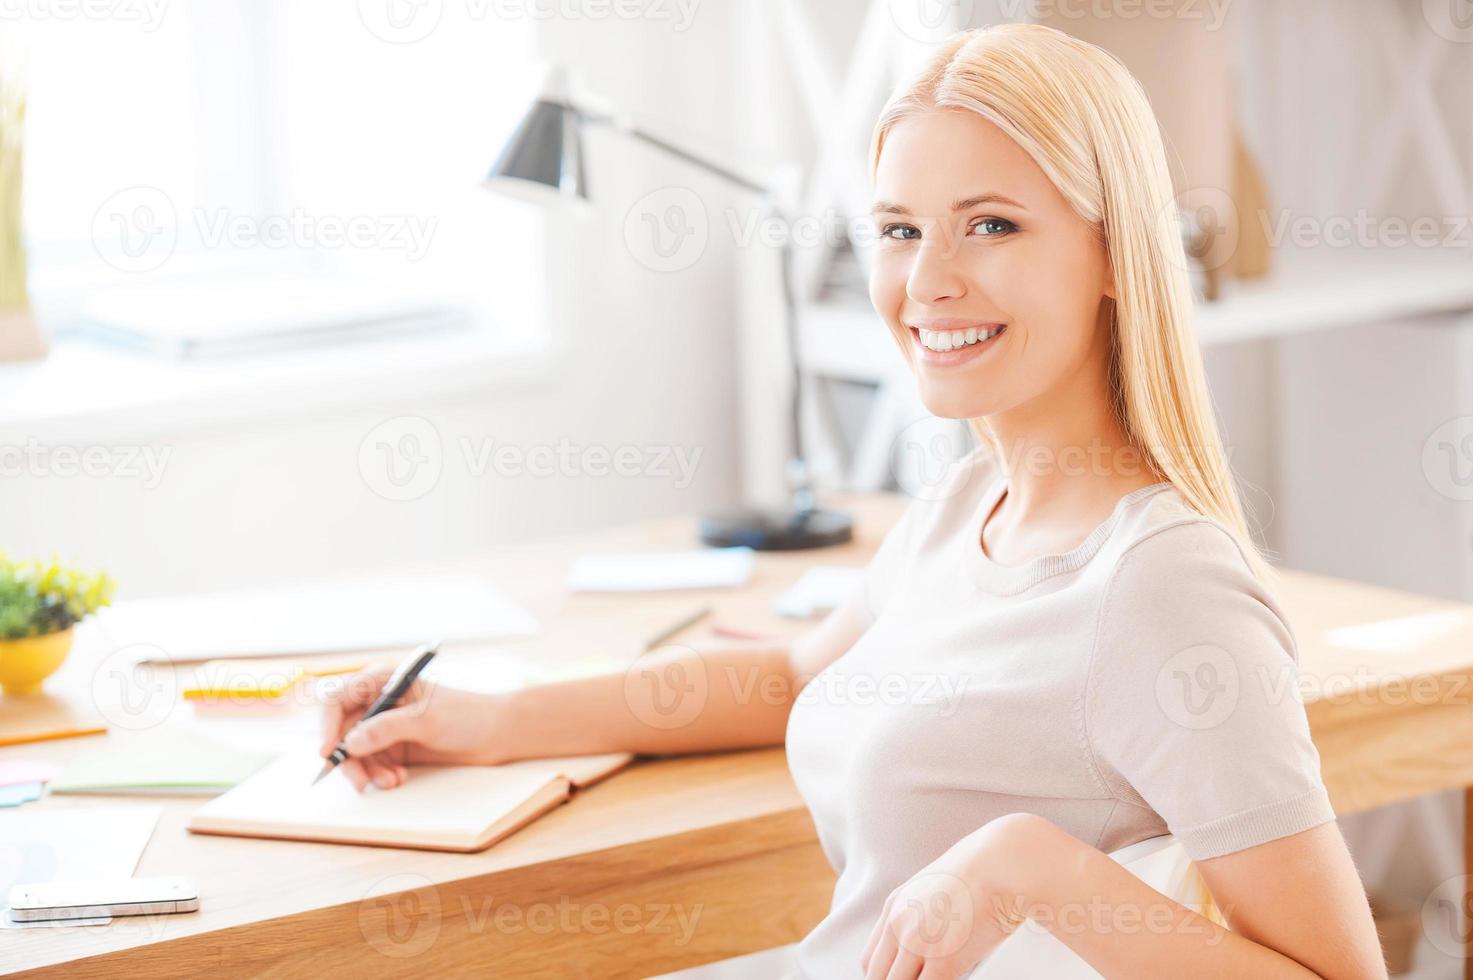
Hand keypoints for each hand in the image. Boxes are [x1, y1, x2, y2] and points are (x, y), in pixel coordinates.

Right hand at [317, 663, 512, 791]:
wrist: (496, 735)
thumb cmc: (467, 716)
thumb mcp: (426, 721)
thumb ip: (387, 729)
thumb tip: (350, 742)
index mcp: (383, 681)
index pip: (338, 698)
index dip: (327, 724)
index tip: (328, 752)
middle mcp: (378, 701)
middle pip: (341, 731)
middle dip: (349, 759)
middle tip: (360, 782)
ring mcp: (384, 725)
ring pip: (354, 753)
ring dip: (367, 771)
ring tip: (391, 782)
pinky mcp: (392, 746)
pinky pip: (370, 764)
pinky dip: (379, 775)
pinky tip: (398, 779)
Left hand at [860, 813, 1051, 979]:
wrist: (1000, 865)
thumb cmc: (979, 871)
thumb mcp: (935, 887)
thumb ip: (923, 914)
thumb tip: (933, 937)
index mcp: (894, 907)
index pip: (870, 959)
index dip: (883, 975)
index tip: (895, 978)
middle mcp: (899, 926)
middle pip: (878, 976)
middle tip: (915, 979)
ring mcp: (917, 945)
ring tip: (932, 978)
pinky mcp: (943, 962)